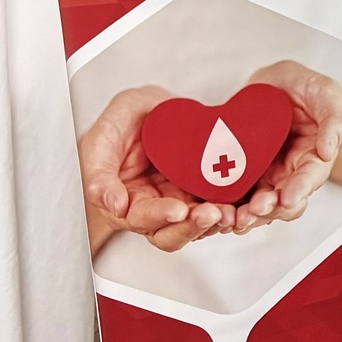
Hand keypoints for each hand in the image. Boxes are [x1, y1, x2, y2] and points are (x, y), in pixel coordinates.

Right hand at [76, 86, 231, 253]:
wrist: (154, 109)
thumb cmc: (122, 123)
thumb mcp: (103, 137)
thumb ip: (99, 172)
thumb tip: (113, 205)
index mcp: (126, 199)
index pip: (141, 219)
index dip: (159, 217)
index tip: (177, 211)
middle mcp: (155, 205)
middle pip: (172, 232)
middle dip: (192, 226)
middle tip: (211, 213)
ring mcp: (182, 198)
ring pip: (199, 223)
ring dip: (215, 220)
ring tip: (229, 211)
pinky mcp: (206, 189)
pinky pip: (221, 204)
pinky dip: (232, 206)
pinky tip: (242, 201)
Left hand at [232, 61, 341, 231]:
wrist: (275, 84)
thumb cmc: (306, 87)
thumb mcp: (325, 94)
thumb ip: (333, 120)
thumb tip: (328, 151)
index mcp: (314, 157)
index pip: (310, 179)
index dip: (299, 190)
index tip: (288, 199)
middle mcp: (290, 173)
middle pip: (283, 201)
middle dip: (269, 209)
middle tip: (253, 210)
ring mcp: (266, 176)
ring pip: (258, 205)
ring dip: (247, 215)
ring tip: (233, 218)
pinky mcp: (242, 174)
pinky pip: (234, 194)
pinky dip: (226, 206)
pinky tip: (215, 211)